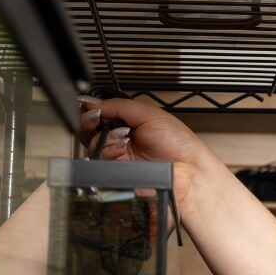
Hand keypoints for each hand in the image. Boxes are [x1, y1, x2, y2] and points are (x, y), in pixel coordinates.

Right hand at [77, 96, 217, 205]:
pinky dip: (109, 151)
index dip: (91, 108)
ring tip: (124, 136)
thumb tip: (92, 101)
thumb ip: (118, 105)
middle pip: (90, 130)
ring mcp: (118, 157)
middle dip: (90, 121)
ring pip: (91, 145)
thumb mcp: (147, 113)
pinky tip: (123, 148)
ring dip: (105, 137)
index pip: (100, 113)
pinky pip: (99, 161)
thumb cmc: (178, 143)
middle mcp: (121, 139)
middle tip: (97, 118)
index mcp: (128, 122)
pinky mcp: (117, 173)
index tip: (88, 104)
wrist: (188, 169)